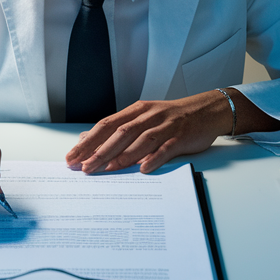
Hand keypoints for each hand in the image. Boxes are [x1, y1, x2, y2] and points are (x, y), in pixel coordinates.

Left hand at [64, 91, 234, 174]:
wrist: (206, 110)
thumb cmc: (172, 117)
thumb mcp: (143, 117)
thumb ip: (119, 128)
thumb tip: (89, 138)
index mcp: (136, 111)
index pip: (106, 125)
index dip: (88, 141)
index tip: (73, 156)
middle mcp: (148, 116)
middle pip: (120, 133)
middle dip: (100, 151)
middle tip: (84, 167)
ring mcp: (165, 126)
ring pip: (140, 140)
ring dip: (122, 156)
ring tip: (107, 169)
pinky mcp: (181, 137)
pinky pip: (166, 148)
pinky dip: (154, 158)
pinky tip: (144, 168)